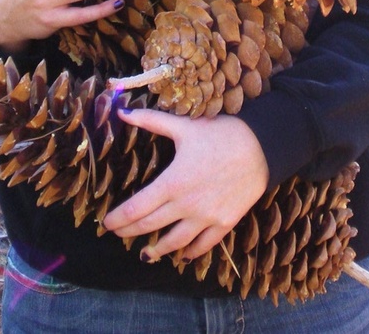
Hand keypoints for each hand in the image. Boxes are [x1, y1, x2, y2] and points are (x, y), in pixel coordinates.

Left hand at [103, 108, 268, 262]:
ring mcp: (206, 217)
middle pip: (150, 226)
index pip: (136, 208)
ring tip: (146, 254)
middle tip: (118, 235)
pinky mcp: (225, 222)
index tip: (107, 223)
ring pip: (175, 242)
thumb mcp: (184, 126)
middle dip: (130, 232)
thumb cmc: (221, 134)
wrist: (261, 148)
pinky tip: (183, 255)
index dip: (118, 219)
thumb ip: (151, 121)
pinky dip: (191, 252)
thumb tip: (122, 112)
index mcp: (172, 182)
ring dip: (157, 250)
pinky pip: (204, 245)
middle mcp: (186, 205)